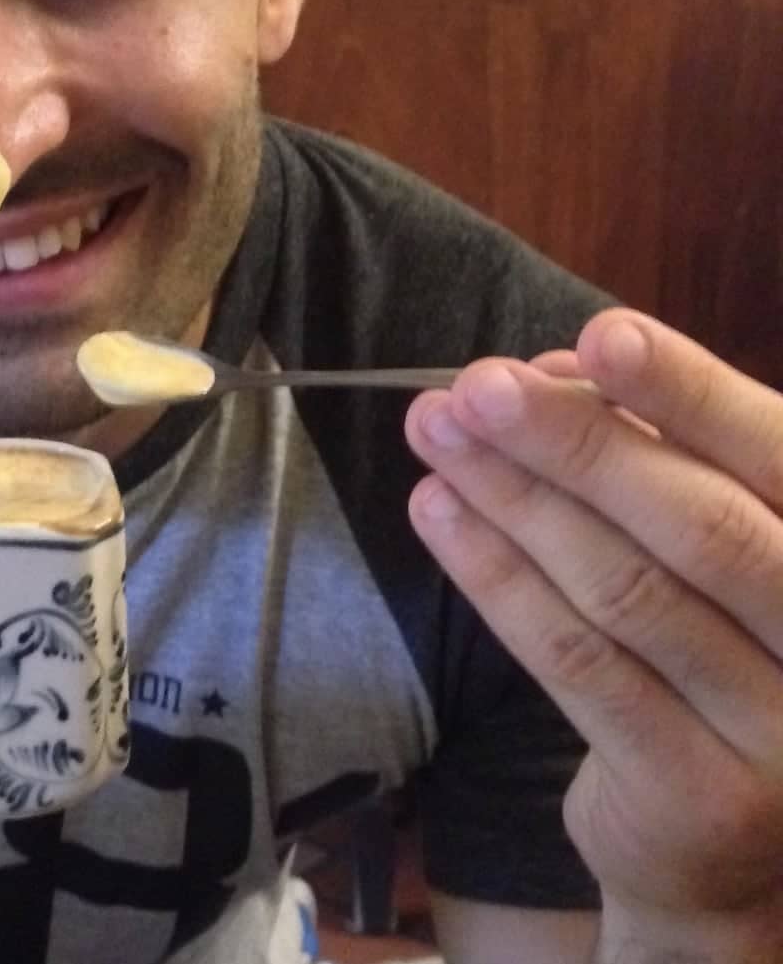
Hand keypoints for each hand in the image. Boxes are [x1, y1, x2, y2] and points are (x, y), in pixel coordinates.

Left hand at [404, 309, 782, 947]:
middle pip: (700, 528)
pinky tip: (437, 513)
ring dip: (514, 499)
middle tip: (476, 386)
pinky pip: (578, 664)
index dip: (691, 393)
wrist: (736, 848)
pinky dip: (496, 578)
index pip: (779, 459)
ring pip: (627, 591)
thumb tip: (559, 369)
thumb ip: (657, 452)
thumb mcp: (712, 537)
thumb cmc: (719, 646)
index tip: (600, 335)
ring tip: (435, 433)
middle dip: (574, 443)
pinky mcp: (704, 797)